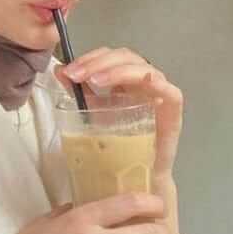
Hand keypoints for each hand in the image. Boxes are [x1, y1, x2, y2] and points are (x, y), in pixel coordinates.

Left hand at [54, 47, 183, 180]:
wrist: (138, 177)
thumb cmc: (119, 145)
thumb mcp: (94, 114)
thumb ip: (79, 92)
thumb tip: (59, 71)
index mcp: (124, 79)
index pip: (108, 55)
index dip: (89, 57)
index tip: (68, 71)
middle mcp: (142, 80)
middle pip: (124, 56)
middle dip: (98, 62)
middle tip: (77, 75)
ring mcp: (160, 90)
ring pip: (142, 67)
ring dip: (117, 70)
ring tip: (95, 81)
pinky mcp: (173, 105)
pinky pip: (165, 87)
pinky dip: (149, 81)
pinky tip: (131, 87)